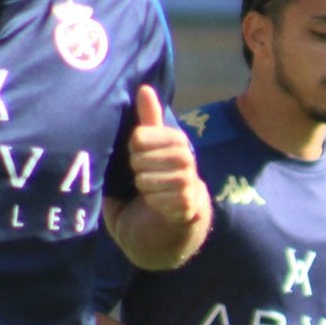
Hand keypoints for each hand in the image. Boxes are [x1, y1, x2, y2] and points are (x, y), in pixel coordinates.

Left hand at [128, 86, 206, 226]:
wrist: (155, 236)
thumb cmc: (148, 190)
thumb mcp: (142, 155)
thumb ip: (146, 125)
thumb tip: (145, 88)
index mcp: (176, 143)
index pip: (145, 134)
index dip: (134, 147)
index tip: (135, 156)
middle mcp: (188, 161)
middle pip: (149, 154)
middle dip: (138, 167)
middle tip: (140, 177)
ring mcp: (191, 185)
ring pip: (157, 177)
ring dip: (145, 187)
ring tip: (147, 192)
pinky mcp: (190, 208)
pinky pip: (166, 198)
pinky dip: (154, 203)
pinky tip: (155, 206)